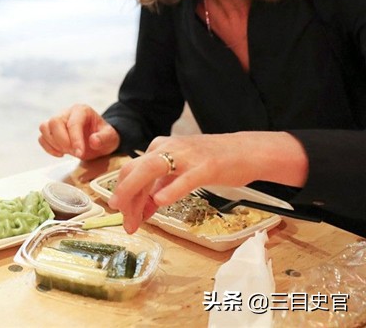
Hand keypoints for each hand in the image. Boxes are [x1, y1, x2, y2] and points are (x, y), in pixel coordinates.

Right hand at [38, 104, 119, 159]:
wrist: (98, 139)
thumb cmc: (103, 136)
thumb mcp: (111, 138)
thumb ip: (104, 138)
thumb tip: (94, 141)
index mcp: (82, 111)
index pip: (73, 123)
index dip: (75, 139)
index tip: (80, 153)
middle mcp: (67, 113)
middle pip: (54, 122)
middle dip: (62, 141)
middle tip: (73, 152)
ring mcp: (57, 121)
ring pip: (44, 128)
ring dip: (54, 144)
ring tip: (68, 152)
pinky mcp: (51, 131)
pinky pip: (42, 138)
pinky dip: (49, 148)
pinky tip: (61, 153)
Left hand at [107, 132, 307, 233]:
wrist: (248, 151)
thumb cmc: (213, 162)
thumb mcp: (181, 172)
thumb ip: (161, 186)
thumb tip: (143, 208)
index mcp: (159, 148)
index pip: (131, 171)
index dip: (123, 195)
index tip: (124, 217)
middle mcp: (167, 148)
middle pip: (134, 171)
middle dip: (125, 198)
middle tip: (125, 223)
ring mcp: (186, 156)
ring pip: (150, 170)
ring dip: (136, 194)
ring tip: (132, 216)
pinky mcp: (206, 166)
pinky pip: (184, 179)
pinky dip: (170, 190)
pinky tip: (160, 202)